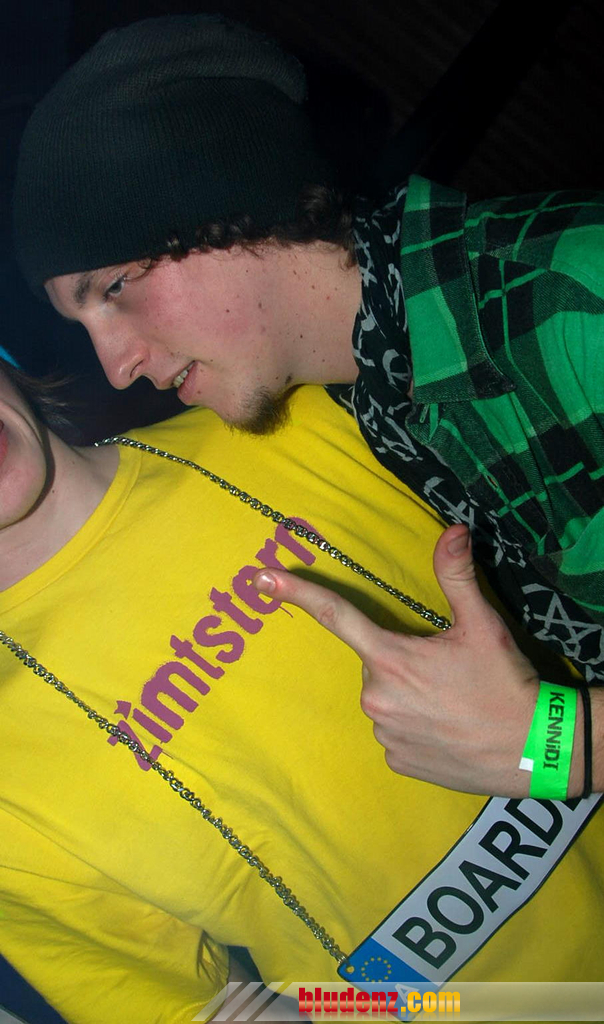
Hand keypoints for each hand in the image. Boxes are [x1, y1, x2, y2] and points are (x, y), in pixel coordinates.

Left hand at [254, 525, 540, 796]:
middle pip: (375, 662)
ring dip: (409, 693)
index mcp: (391, 658)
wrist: (535, 751)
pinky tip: (447, 727)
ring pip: (385, 698)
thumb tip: (452, 529)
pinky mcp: (397, 762)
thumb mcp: (484, 625)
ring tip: (453, 702)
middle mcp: (376, 698)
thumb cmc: (505, 684)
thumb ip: (457, 576)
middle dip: (401, 658)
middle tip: (446, 669)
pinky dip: (415, 724)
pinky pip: (395, 731)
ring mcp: (384, 734)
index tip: (263, 579)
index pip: (336, 615)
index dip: (299, 593)